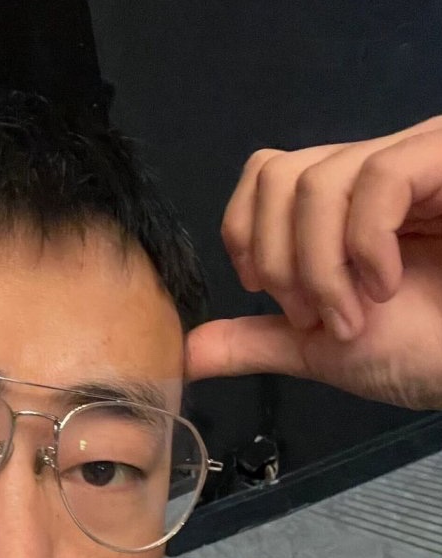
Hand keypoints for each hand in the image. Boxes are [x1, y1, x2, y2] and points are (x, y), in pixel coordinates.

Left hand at [186, 117, 441, 409]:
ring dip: (318, 268)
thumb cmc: (420, 351)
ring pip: (314, 181)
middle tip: (314, 315)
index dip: (246, 234)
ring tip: (353, 315)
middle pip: (275, 174)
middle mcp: (368, 174)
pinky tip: (384, 285)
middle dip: (277, 261)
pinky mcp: (440, 160)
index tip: (266, 292)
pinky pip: (377, 180)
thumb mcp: (321, 349)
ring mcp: (409, 163)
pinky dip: (363, 248)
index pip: (263, 175)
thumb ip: (257, 342)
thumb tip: (187, 352)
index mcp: (337, 209)